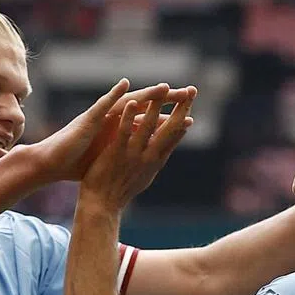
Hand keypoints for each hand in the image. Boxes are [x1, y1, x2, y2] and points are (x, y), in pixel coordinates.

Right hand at [15, 82, 189, 184]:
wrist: (54, 164)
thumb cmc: (80, 162)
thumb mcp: (111, 158)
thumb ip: (126, 152)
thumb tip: (143, 157)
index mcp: (120, 131)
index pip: (149, 122)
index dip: (168, 119)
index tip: (190, 117)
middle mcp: (114, 121)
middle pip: (144, 107)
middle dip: (165, 100)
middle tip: (187, 93)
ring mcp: (101, 118)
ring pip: (127, 102)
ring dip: (146, 94)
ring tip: (164, 87)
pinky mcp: (87, 120)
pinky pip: (103, 105)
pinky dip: (113, 95)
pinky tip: (125, 85)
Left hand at [79, 86, 195, 210]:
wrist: (102, 205)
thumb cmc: (121, 190)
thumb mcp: (144, 175)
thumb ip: (154, 159)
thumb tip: (163, 150)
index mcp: (156, 160)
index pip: (175, 135)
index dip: (184, 117)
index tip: (192, 102)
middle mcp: (149, 157)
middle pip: (170, 128)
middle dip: (181, 108)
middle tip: (192, 90)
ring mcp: (134, 154)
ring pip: (148, 126)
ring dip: (156, 107)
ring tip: (163, 89)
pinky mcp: (117, 153)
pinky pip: (125, 131)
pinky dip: (129, 117)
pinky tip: (133, 103)